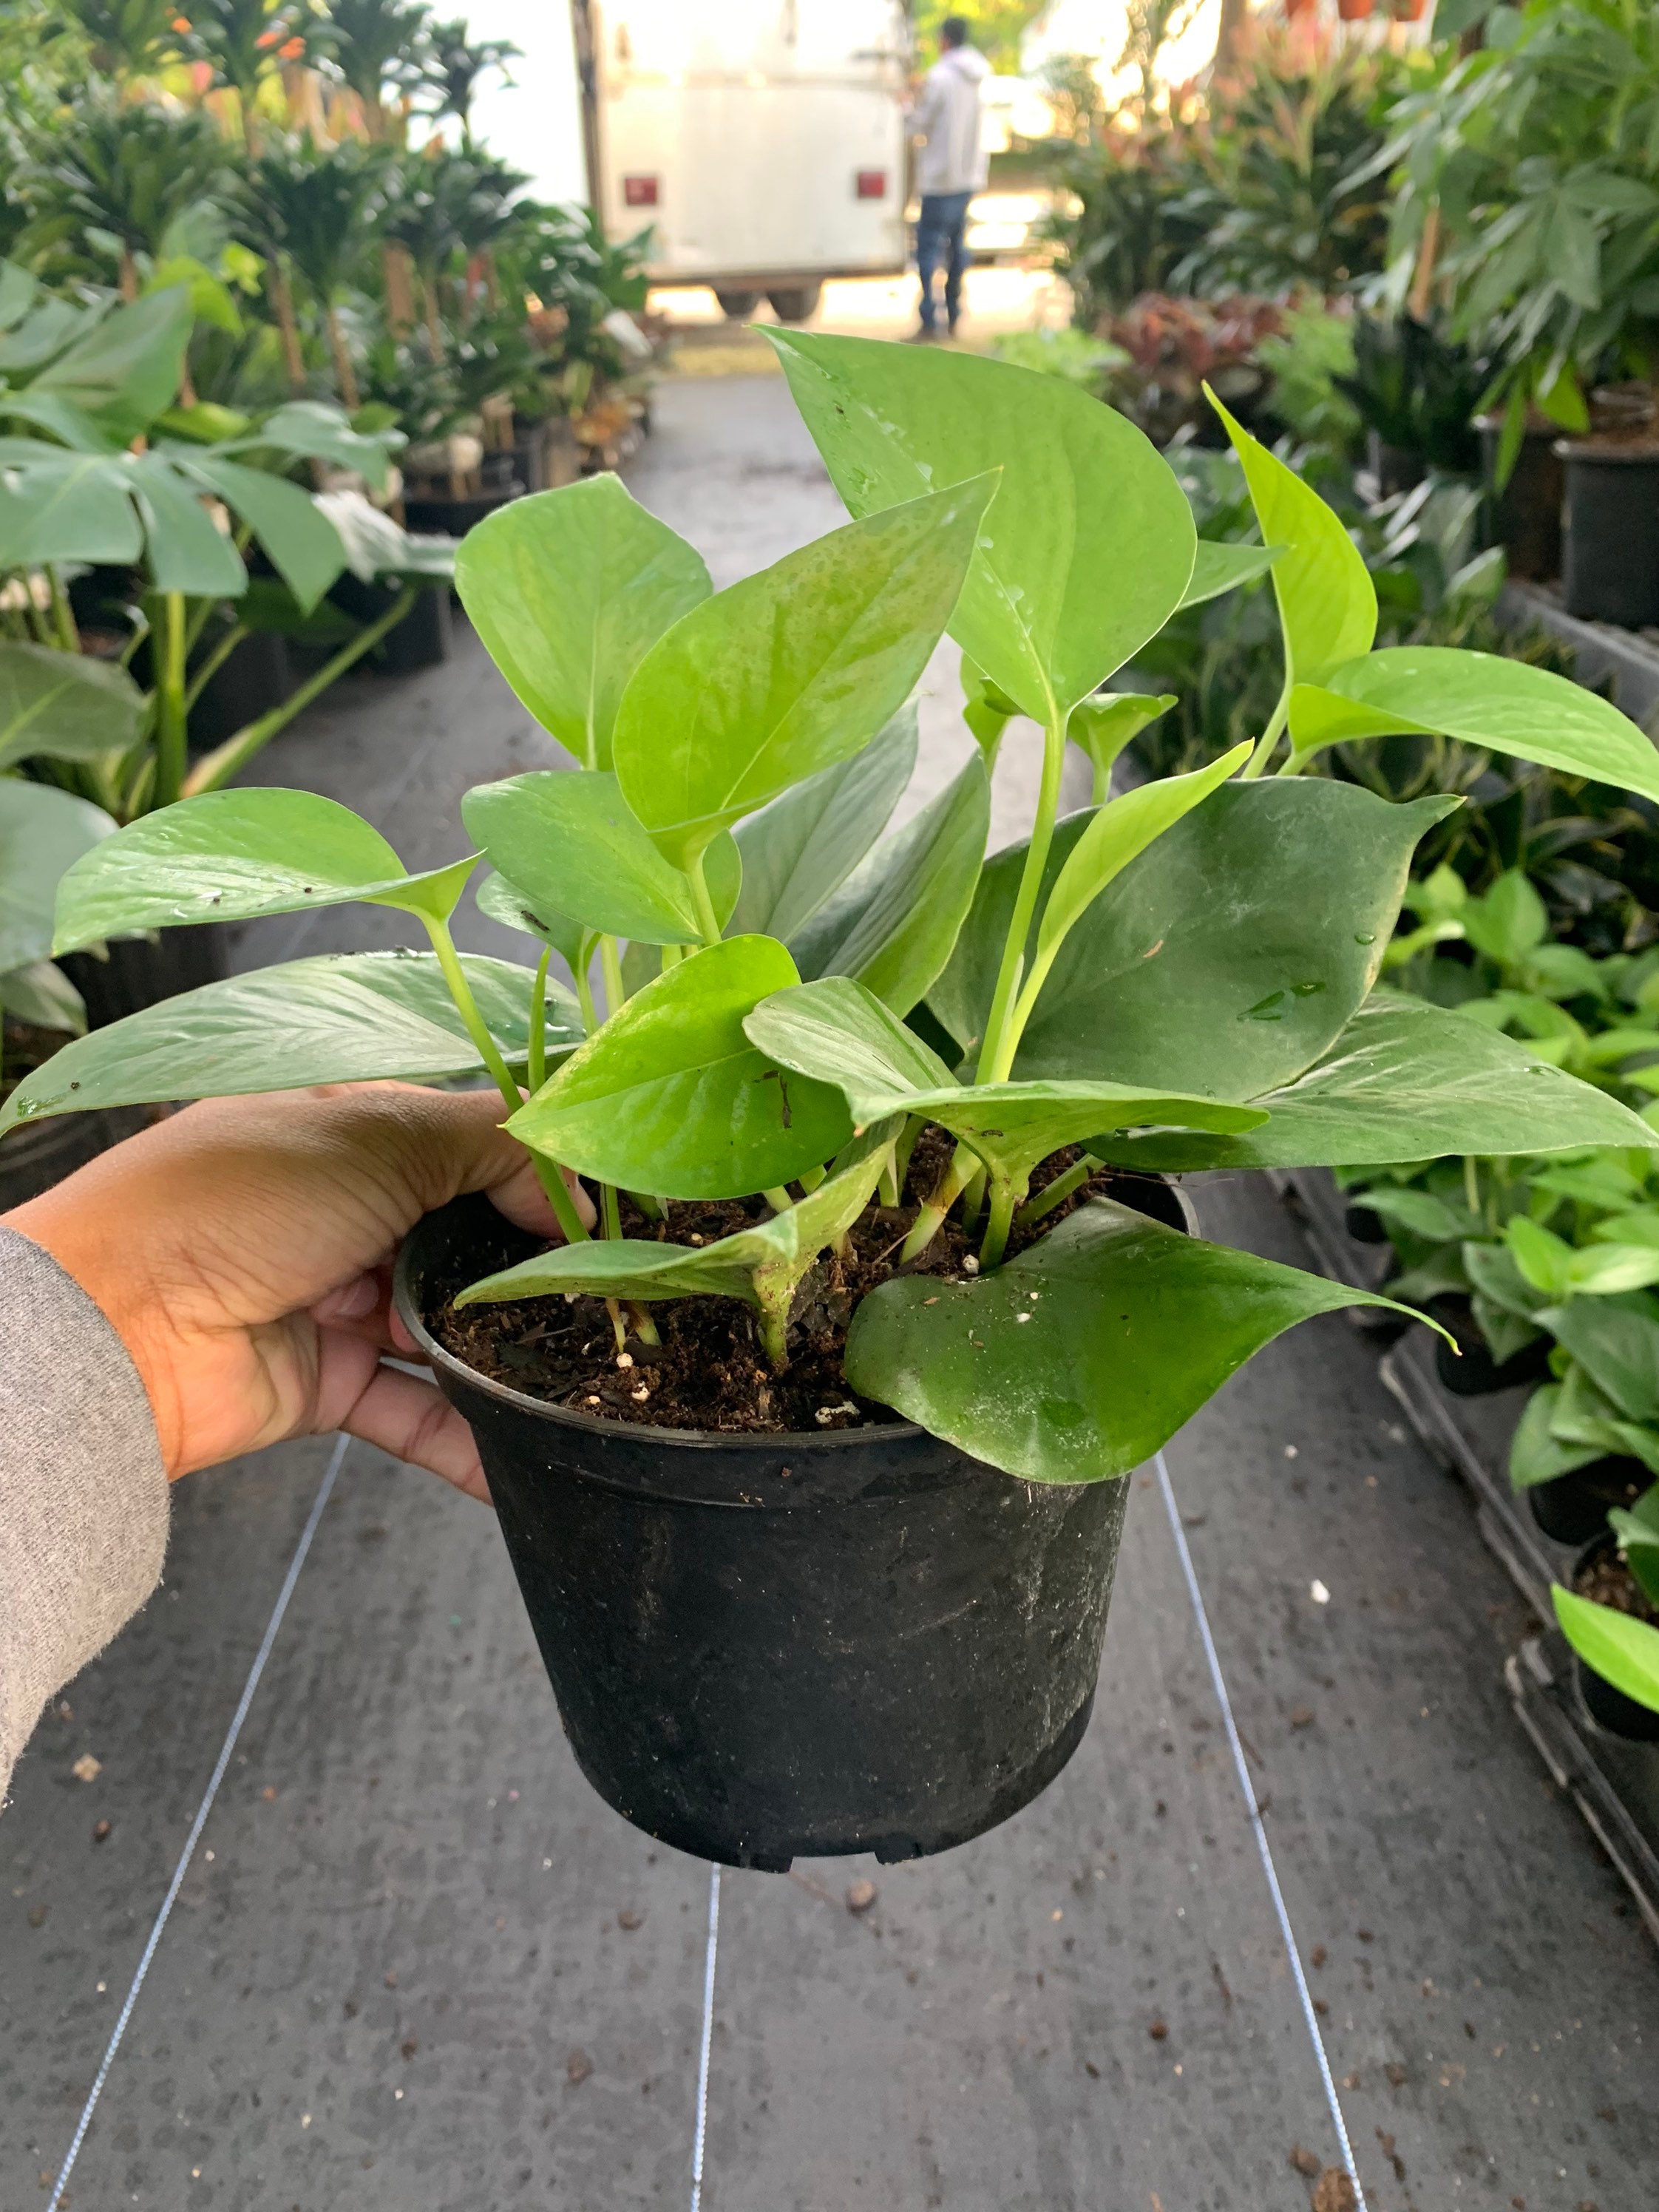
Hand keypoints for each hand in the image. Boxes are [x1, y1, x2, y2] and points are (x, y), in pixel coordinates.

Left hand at [4, 1084, 590, 1499]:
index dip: (544, 1177)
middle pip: (473, 1241)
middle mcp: (352, 1210)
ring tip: (595, 1376)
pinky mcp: (329, 1384)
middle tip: (619, 1302)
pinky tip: (533, 1458)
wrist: (114, 1324)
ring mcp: (341, 1299)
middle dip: (539, 1272)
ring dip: (514, 1354)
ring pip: (454, 1329)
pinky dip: (472, 1439)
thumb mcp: (380, 1132)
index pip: (475, 1145)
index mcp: (357, 1128)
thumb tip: (578, 1192)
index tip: (618, 1212)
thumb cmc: (237, 1199)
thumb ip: (495, 1147)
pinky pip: (418, 1413)